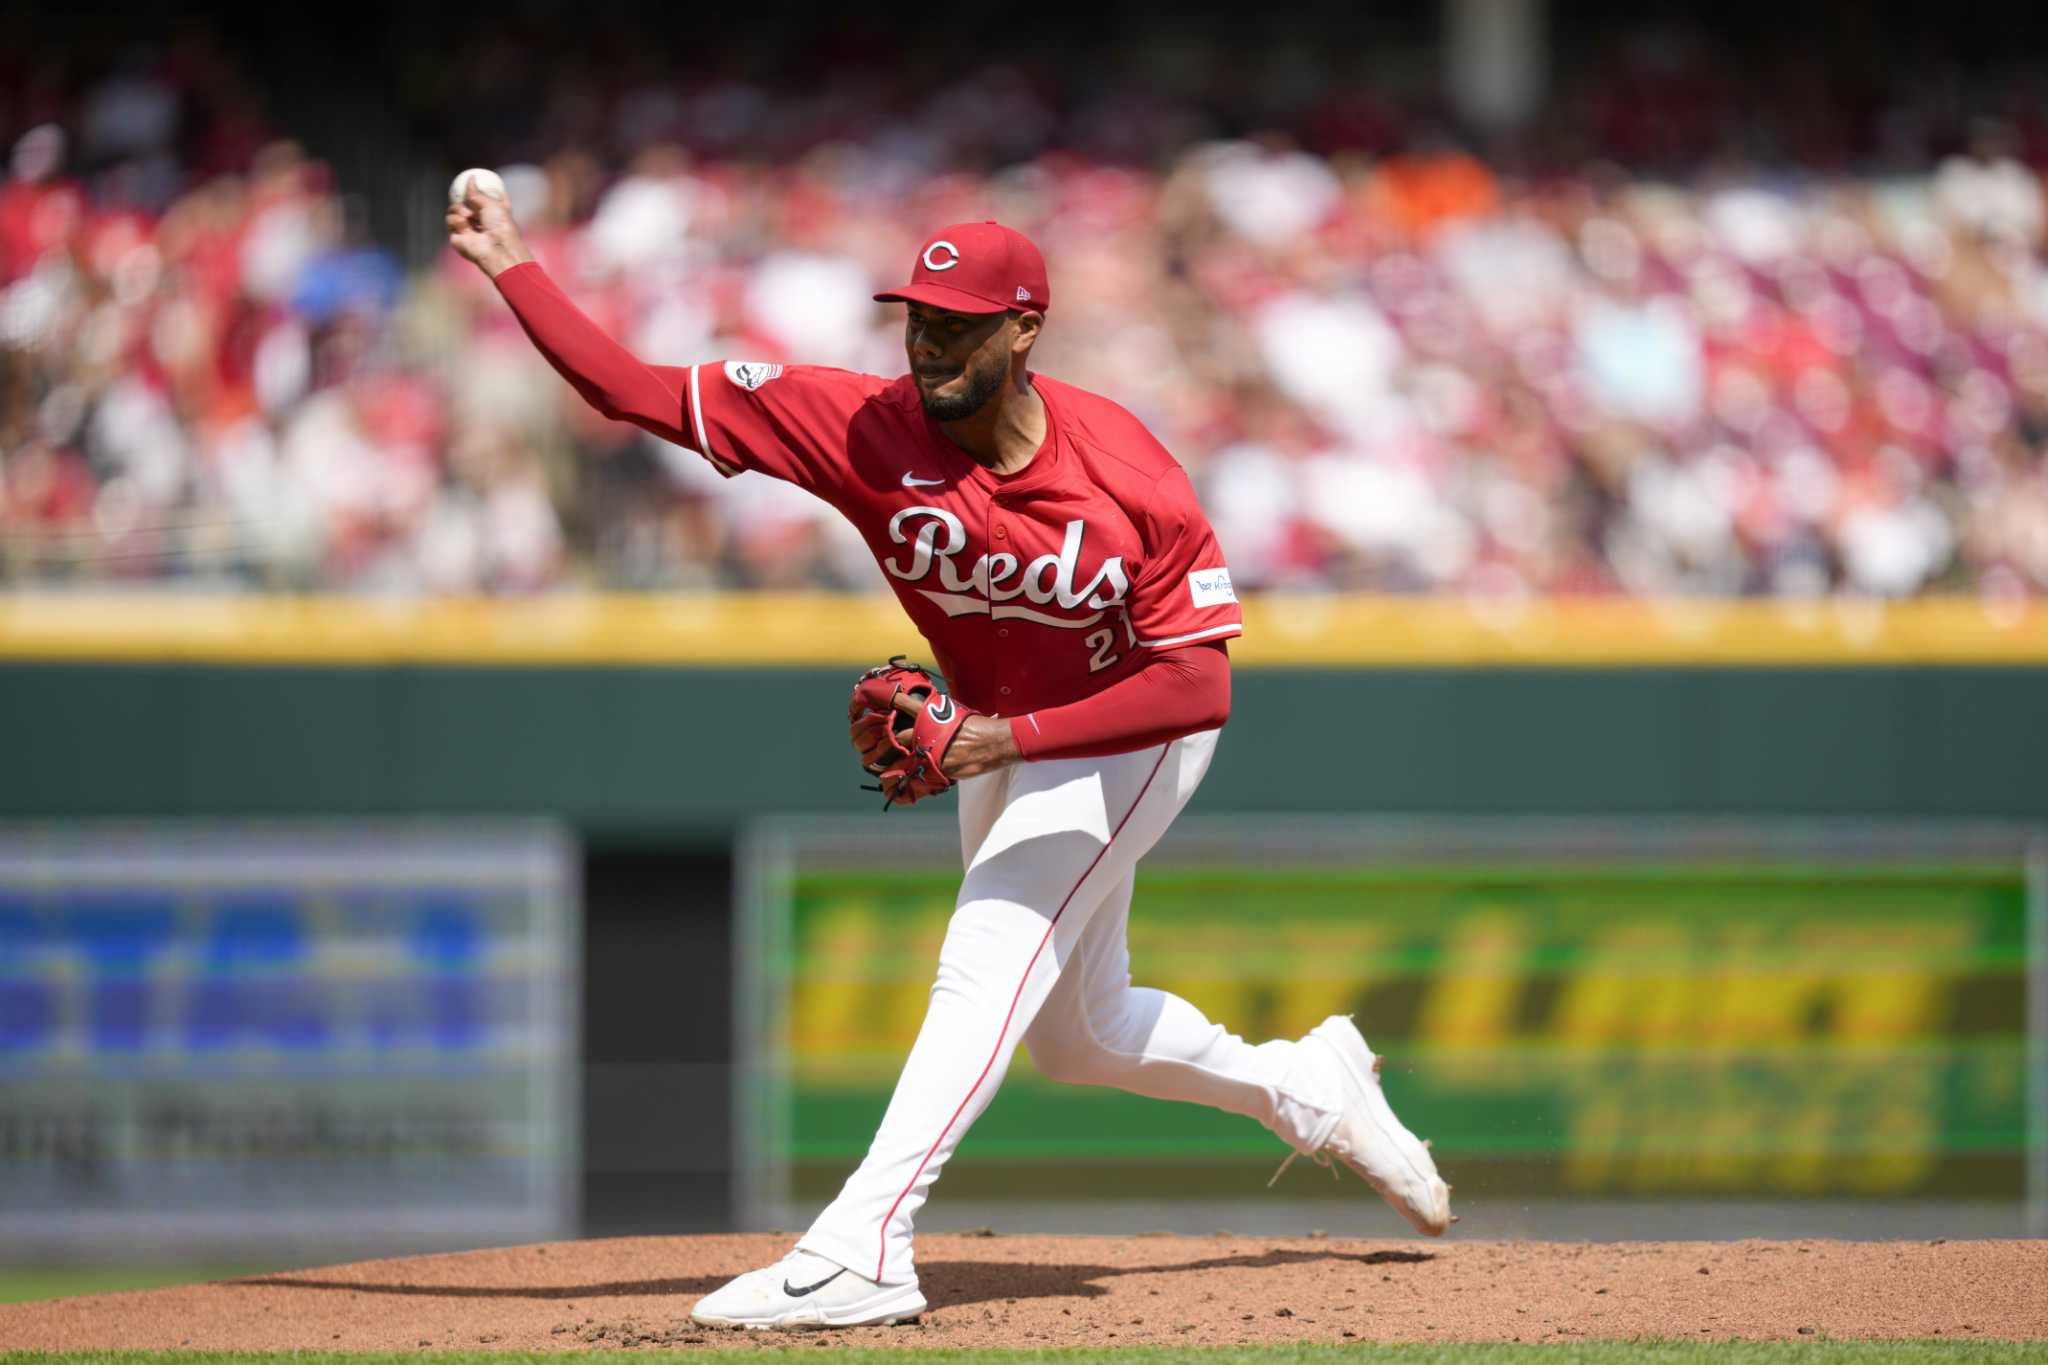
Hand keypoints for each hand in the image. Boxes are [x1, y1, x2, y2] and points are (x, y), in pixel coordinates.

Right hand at [445, 183, 534, 278]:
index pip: (484, 200)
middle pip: (465, 202)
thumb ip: (478, 192)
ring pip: (454, 209)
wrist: (496, 247)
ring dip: (460, 209)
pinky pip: (450, 220)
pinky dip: (456, 220)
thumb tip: (470, 178)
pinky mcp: (457, 237)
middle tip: (470, 202)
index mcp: (492, 213)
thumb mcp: (492, 203)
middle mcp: (480, 221)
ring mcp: (467, 229)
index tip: (477, 184)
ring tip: (469, 216)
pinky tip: (464, 226)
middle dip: (466, 200)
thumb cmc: (501, 226)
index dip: (480, 193)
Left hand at [888, 691, 1018, 779]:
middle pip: (901, 737)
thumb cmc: (980, 727)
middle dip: (895, 743)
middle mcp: (930, 732)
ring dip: (903, 763)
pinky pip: (924, 773)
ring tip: (896, 767)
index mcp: (934, 715)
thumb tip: (929, 720)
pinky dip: (920, 775)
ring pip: (909, 759)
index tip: (884, 701)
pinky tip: (916, 779)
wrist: (997, 743)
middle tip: (891, 746)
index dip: (893, 702)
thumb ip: (939, 718)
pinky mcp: (941, 769)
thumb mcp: (957, 715)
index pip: (907, 705)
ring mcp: (934, 751)